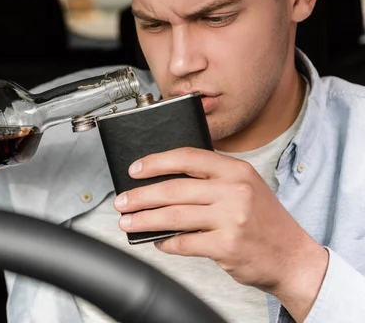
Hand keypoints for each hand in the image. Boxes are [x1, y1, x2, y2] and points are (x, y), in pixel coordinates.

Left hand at [113, 147, 328, 321]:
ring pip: (174, 215)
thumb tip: (163, 182)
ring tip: (128, 221)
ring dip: (144, 219)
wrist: (293, 257)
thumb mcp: (246, 187)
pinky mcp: (226, 246)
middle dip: (140, 196)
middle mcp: (234, 190)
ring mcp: (231, 218)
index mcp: (236, 170)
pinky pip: (184, 242)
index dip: (156, 162)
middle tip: (122, 201)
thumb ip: (212, 180)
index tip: (135, 169)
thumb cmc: (264, 221)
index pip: (187, 157)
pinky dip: (166, 242)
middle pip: (174, 189)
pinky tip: (158, 241)